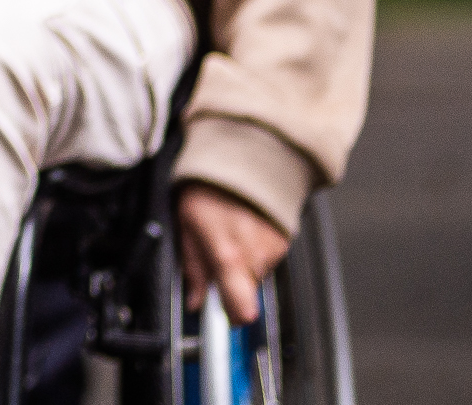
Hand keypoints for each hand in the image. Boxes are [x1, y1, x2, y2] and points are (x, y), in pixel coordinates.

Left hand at [174, 183, 290, 322]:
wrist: (245, 154)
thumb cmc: (210, 185)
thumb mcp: (186, 223)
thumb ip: (192, 267)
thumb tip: (193, 300)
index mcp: (228, 256)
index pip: (239, 310)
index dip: (230, 317)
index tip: (221, 316)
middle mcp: (255, 256)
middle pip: (244, 290)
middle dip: (229, 280)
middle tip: (214, 252)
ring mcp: (273, 249)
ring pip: (255, 273)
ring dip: (242, 261)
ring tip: (229, 231)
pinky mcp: (285, 240)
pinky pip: (267, 257)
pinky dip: (255, 248)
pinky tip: (244, 226)